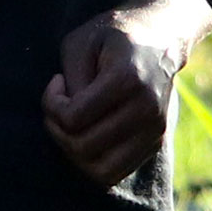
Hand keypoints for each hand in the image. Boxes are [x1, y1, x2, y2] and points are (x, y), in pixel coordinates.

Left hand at [41, 0, 191, 185]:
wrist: (160, 39)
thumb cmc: (111, 37)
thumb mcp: (80, 42)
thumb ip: (70, 79)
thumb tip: (67, 120)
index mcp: (128, 79)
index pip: (74, 118)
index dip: (51, 105)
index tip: (56, 82)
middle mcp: (146, 109)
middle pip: (83, 147)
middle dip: (57, 130)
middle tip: (58, 106)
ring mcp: (155, 130)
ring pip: (100, 171)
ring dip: (73, 153)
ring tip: (72, 126)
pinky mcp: (155, 144)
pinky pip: (115, 173)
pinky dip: (92, 162)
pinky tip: (89, 134)